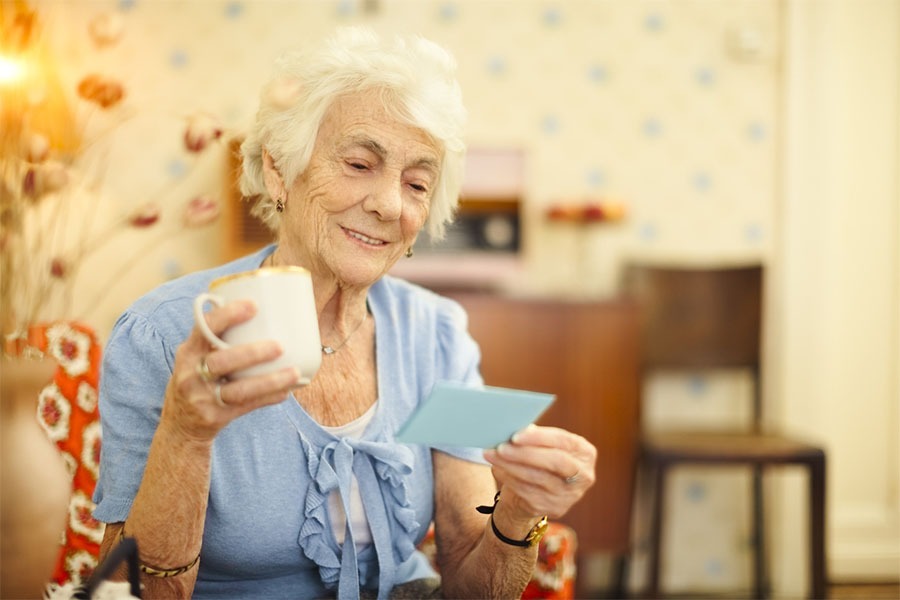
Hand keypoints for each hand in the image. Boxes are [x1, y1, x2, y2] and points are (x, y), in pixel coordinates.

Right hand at [163, 299, 303, 441]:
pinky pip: (247, 406)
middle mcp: (191, 374)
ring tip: (295, 372)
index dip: (228, 315)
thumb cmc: (197, 378)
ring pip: (239, 390)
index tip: (254, 305)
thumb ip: (219, 338)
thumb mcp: (196, 357)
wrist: (179, 425)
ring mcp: (202, 398)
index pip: (205, 328)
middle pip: (222, 362)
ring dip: (270, 381)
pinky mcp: (215, 417)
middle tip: (280, 346)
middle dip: (252, 353)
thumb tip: (264, 312)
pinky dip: (269, 397)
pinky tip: (287, 391)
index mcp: (188, 352)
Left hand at [483, 425, 595, 518]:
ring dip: (511, 465)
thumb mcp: (543, 446)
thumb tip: (513, 428)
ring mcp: (570, 494)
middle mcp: (583, 475)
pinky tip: (497, 468)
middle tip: (501, 447)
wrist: (538, 493)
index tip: (516, 435)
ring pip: (538, 477)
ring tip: (492, 454)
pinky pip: (528, 491)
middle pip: (556, 461)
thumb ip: (535, 437)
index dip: (540, 437)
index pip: (564, 441)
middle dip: (526, 453)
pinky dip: (509, 478)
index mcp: (585, 453)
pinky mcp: (555, 508)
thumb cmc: (540, 460)